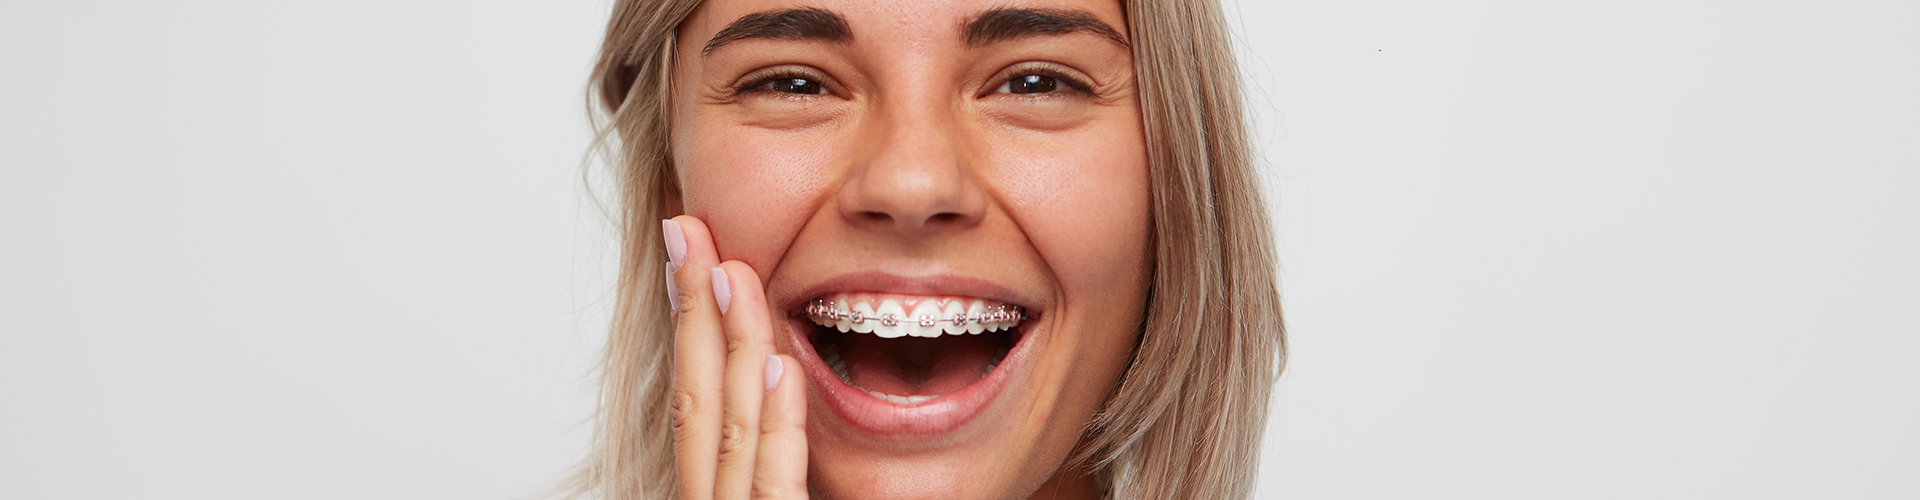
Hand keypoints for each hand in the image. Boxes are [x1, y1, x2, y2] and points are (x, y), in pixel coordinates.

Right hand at [663, 216, 808, 498]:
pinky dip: (777, 424)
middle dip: (691, 309)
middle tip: (687, 231)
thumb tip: (786, 380)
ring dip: (732, 345)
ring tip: (731, 273)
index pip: (691, 401)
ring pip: (729, 427)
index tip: (686, 257)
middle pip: (694, 400)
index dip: (687, 323)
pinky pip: (774, 484)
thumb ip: (780, 462)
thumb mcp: (788, 496)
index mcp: (712, 493)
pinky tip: (782, 366)